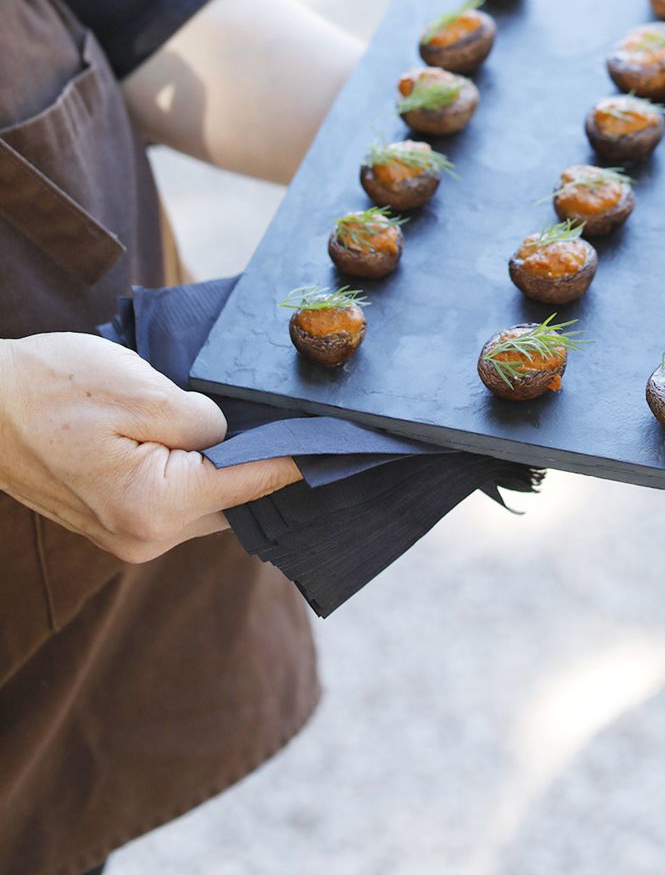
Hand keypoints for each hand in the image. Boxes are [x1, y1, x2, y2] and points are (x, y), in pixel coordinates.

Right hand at [0, 332, 300, 561]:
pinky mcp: (114, 523)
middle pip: (238, 501)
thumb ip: (204, 419)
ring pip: (210, 504)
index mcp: (157, 507)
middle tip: (307, 416)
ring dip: (231, 467)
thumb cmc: (51, 389)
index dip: (305, 454)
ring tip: (258, 419)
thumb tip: (236, 433)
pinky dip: (199, 473)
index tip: (350, 438)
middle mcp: (147, 538)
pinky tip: (212, 435)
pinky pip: (178, 502)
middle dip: (269, 460)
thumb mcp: (141, 390)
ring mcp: (127, 538)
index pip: (257, 480)